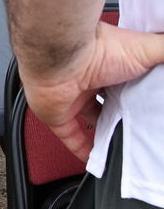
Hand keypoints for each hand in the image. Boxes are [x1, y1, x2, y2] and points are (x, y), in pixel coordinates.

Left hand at [20, 19, 163, 159]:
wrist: (63, 58)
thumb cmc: (101, 49)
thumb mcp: (146, 48)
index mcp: (109, 62)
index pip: (127, 79)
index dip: (138, 92)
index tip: (150, 104)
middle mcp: (90, 79)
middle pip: (109, 101)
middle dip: (122, 112)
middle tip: (140, 126)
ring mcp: (72, 97)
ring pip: (90, 118)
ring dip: (104, 131)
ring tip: (124, 143)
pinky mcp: (58, 115)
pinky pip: (69, 137)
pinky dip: (81, 149)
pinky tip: (95, 159)